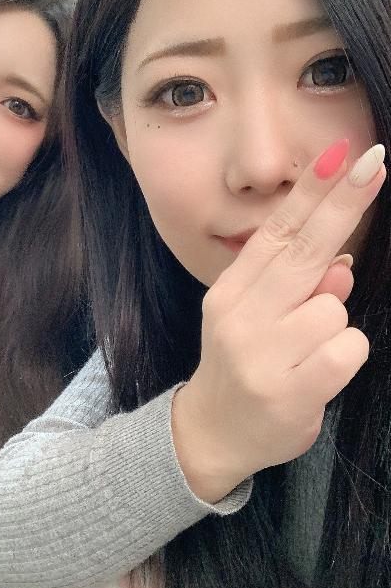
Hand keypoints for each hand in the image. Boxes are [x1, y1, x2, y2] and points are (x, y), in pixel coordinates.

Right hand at [172, 142, 385, 502]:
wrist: (212, 434)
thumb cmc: (245, 367)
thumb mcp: (254, 319)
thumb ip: (292, 288)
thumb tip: (341, 265)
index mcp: (231, 291)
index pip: (276, 231)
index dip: (312, 191)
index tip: (341, 153)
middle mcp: (239, 316)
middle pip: (305, 251)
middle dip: (344, 203)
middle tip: (375, 163)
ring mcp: (260, 354)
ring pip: (334, 307)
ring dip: (334, 325)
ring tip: (304, 354)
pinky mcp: (287, 391)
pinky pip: (346, 349)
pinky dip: (345, 356)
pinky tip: (317, 373)